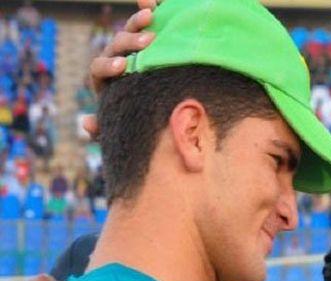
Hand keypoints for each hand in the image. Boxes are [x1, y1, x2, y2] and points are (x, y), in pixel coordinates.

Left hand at [83, 0, 157, 136]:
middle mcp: (114, 59)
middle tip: (147, 42)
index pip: (98, 67)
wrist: (149, 108)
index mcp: (104, 78)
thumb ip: (102, 129)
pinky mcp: (145, 41)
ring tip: (151, 17)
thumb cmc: (130, 118)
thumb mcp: (117, 126)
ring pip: (127, 31)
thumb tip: (88, 123)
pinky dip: (146, 11)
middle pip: (114, 45)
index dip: (108, 65)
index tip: (122, 66)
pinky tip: (154, 4)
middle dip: (129, 42)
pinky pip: (143, 24)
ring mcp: (129, 49)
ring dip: (137, 23)